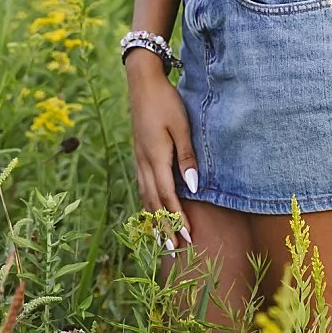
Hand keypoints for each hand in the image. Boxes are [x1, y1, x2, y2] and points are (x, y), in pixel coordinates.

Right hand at [124, 50, 195, 231]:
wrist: (142, 83)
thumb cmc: (166, 102)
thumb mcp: (182, 127)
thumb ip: (187, 157)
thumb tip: (192, 187)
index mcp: (156, 158)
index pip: (167, 197)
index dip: (177, 220)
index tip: (186, 239)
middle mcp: (144, 163)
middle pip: (154, 203)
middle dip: (165, 227)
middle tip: (173, 250)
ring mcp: (139, 160)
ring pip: (146, 197)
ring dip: (154, 219)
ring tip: (161, 238)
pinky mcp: (139, 155)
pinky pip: (142, 186)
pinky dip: (148, 204)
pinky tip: (151, 211)